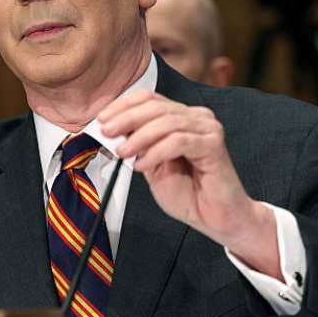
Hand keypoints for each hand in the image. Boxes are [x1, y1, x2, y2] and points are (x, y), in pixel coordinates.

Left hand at [99, 89, 280, 276]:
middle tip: (107, 132)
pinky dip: (155, 152)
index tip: (102, 119)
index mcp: (181, 117)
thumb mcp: (151, 164)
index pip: (149, 98)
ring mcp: (208, 129)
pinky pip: (178, 142)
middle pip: (156, 107)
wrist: (215, 217)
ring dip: (139, 137)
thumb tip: (111, 130)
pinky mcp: (214, 146)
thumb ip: (137, 146)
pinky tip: (142, 165)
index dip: (123, 105)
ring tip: (123, 153)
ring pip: (166, 122)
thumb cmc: (187, 192)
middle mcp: (197, 118)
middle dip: (126, 118)